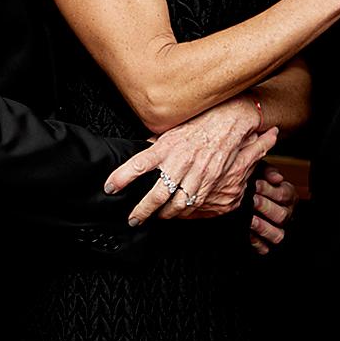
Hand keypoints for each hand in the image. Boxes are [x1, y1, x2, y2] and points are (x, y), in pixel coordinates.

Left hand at [104, 98, 275, 225]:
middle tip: (133, 219)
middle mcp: (180, 162)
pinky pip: (195, 204)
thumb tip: (142, 150)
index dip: (122, 178)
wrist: (230, 121)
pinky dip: (184, 212)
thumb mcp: (172, 130)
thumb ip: (157, 144)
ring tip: (156, 217)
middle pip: (157, 195)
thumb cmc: (200, 122)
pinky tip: (178, 213)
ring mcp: (197, 174)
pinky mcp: (211, 182)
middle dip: (143, 211)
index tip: (110, 187)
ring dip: (164, 215)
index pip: (139, 164)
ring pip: (177, 205)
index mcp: (167, 147)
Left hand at [249, 165, 296, 254]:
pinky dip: (257, 243)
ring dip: (264, 228)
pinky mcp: (266, 243)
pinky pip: (265, 248)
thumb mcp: (259, 171)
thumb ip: (267, 171)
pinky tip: (248, 234)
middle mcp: (285, 214)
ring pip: (278, 235)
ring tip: (251, 219)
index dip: (271, 190)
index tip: (256, 184)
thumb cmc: (253, 183)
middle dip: (266, 207)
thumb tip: (277, 177)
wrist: (241, 198)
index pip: (285, 195)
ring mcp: (277, 229)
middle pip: (282, 215)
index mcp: (287, 196)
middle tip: (253, 200)